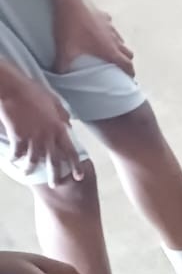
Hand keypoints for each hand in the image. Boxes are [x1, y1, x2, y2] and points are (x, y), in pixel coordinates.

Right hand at [0, 67, 82, 184]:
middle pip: (54, 162)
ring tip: (27, 172)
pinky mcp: (17, 137)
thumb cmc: (31, 91)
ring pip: (33, 161)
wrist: (10, 87)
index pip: (71, 152)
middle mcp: (48, 136)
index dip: (76, 166)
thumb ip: (62, 114)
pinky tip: (13, 160)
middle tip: (54, 185)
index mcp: (59, 128)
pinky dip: (15, 158)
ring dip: (30, 168)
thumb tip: (69, 124)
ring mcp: (33, 137)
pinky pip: (17, 154)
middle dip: (54, 176)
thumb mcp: (53, 100)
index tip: (79, 177)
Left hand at [53, 0, 133, 76]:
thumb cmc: (70, 27)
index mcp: (109, 50)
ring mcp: (111, 27)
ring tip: (109, 49)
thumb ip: (62, 65)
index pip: (127, 65)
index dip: (130, 73)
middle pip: (129, 53)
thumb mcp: (64, 49)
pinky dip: (108, 32)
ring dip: (118, 47)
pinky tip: (100, 31)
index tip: (129, 79)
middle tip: (120, 66)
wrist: (69, 1)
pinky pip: (111, 27)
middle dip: (127, 60)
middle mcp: (114, 39)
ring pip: (121, 40)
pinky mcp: (105, 16)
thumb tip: (57, 75)